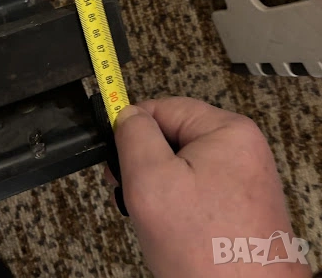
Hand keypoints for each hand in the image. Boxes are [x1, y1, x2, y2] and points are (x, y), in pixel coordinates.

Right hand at [111, 98, 311, 277]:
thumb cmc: (207, 252)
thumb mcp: (151, 181)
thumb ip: (134, 136)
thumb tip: (127, 113)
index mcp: (228, 130)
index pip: (164, 108)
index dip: (133, 129)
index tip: (115, 152)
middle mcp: (242, 148)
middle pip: (174, 136)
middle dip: (147, 162)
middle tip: (131, 191)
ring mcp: (244, 176)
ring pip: (183, 164)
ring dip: (160, 185)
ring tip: (155, 216)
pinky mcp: (241, 202)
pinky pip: (198, 187)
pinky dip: (178, 202)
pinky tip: (172, 226)